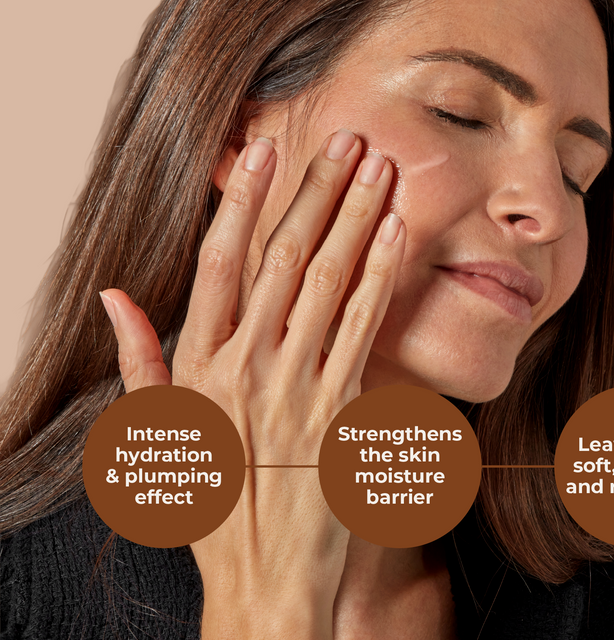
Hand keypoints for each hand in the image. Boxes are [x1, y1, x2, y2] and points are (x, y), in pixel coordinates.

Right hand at [99, 129, 405, 637]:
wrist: (264, 576)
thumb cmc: (212, 498)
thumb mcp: (160, 430)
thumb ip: (140, 358)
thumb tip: (115, 295)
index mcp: (200, 364)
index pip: (221, 264)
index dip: (242, 203)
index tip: (264, 151)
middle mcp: (249, 366)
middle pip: (286, 260)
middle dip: (318, 193)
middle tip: (347, 140)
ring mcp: (299, 386)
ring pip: (330, 283)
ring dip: (356, 219)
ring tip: (380, 169)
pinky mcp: (342, 409)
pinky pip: (364, 329)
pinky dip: (381, 277)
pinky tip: (396, 233)